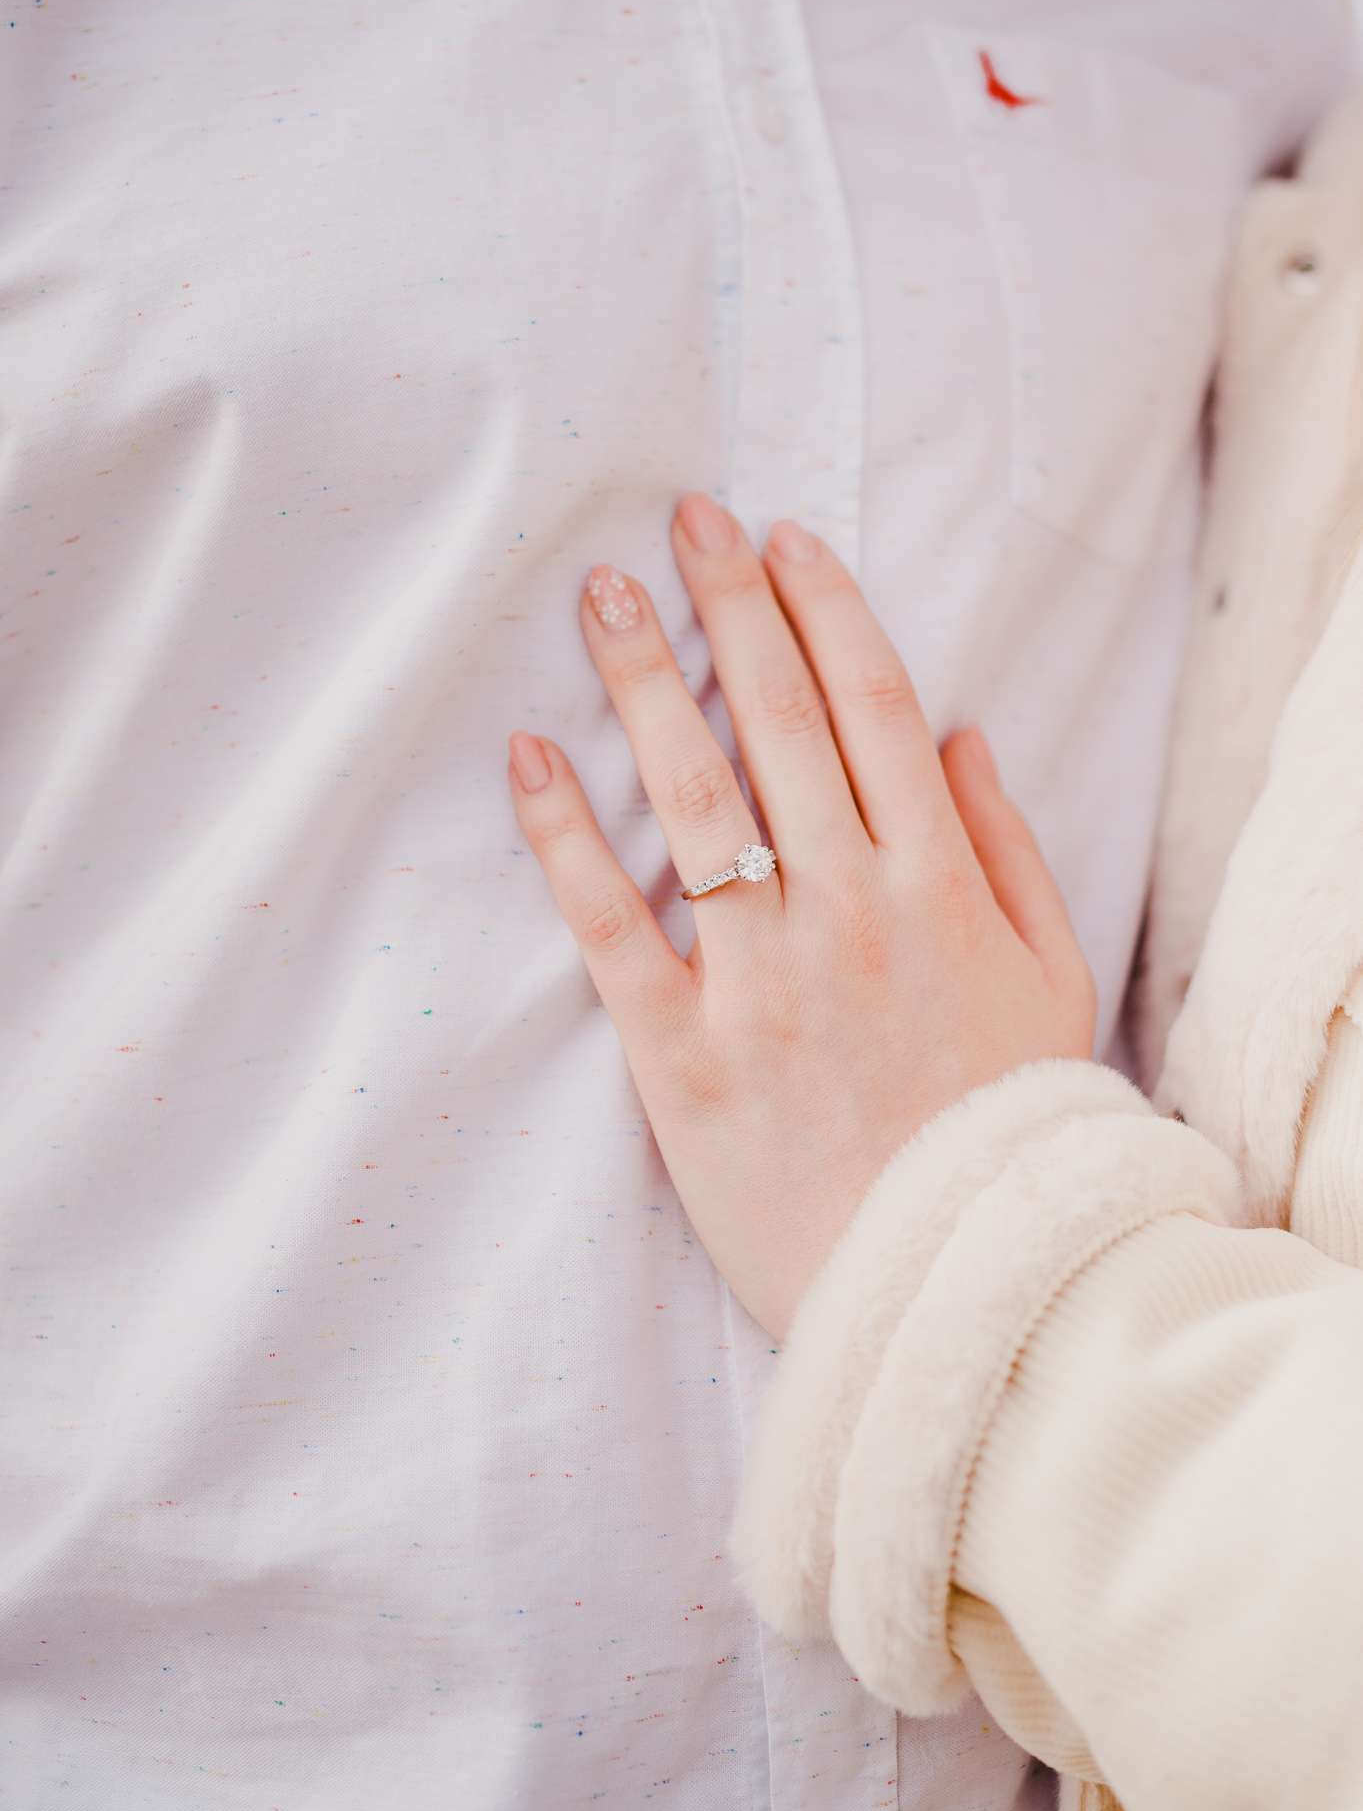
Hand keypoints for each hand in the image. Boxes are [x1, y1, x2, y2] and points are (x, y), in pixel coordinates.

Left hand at [507, 494, 1097, 1339]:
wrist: (950, 1288)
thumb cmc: (1003, 1128)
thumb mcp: (1053, 980)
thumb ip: (1008, 848)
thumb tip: (957, 732)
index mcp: (940, 887)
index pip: (874, 710)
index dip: (823, 610)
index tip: (779, 540)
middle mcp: (850, 912)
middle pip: (781, 727)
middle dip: (729, 609)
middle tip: (681, 522)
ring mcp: (761, 981)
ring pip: (693, 801)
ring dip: (644, 685)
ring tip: (601, 598)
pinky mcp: (681, 1057)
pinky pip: (610, 926)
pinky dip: (566, 837)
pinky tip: (530, 755)